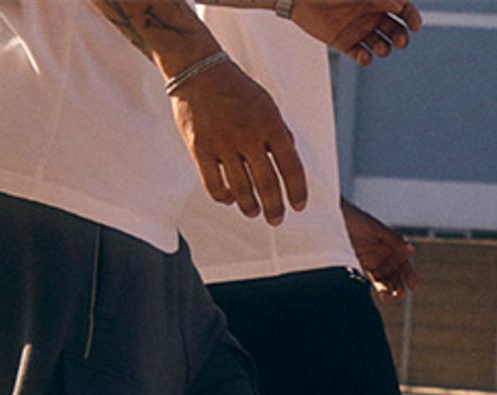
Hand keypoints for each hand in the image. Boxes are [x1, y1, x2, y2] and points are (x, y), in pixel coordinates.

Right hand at [171, 61, 306, 224]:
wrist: (198, 71)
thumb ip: (281, 133)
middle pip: (267, 184)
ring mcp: (223, 143)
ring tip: (254, 213)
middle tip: (276, 220)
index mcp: (271, 125)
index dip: (298, 192)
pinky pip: (214, 184)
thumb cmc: (238, 90)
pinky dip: (224, 197)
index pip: (292, 168)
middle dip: (275, 208)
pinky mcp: (199, 148)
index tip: (298, 207)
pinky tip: (230, 198)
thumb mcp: (268, 106)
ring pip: (241, 189)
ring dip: (250, 207)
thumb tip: (292, 163)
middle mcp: (248, 136)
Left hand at [288, 0, 421, 64]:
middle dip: (401, 38)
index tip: (415, 27)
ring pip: (381, 45)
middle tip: (401, 42)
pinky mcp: (345, 43)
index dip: (412, 18)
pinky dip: (365, 59)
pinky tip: (363, 56)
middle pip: (395, 31)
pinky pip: (361, 56)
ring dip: (385, 49)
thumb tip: (399, 5)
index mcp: (375, 1)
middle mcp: (370, 16)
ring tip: (379, 48)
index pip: (402, 10)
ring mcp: (358, 31)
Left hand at [343, 200, 416, 295]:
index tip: (413, 286)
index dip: (409, 274)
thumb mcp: (375, 229)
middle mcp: (381, 254)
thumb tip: (412, 250)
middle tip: (400, 295)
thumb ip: (393, 240)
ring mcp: (370, 260)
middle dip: (399, 285)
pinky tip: (380, 293)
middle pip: (394, 273)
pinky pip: (369, 279)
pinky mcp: (357, 265)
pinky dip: (376, 287)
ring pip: (383, 279)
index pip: (403, 262)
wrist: (328, 217)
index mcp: (389, 244)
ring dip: (389, 289)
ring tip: (389, 298)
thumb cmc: (354, 218)